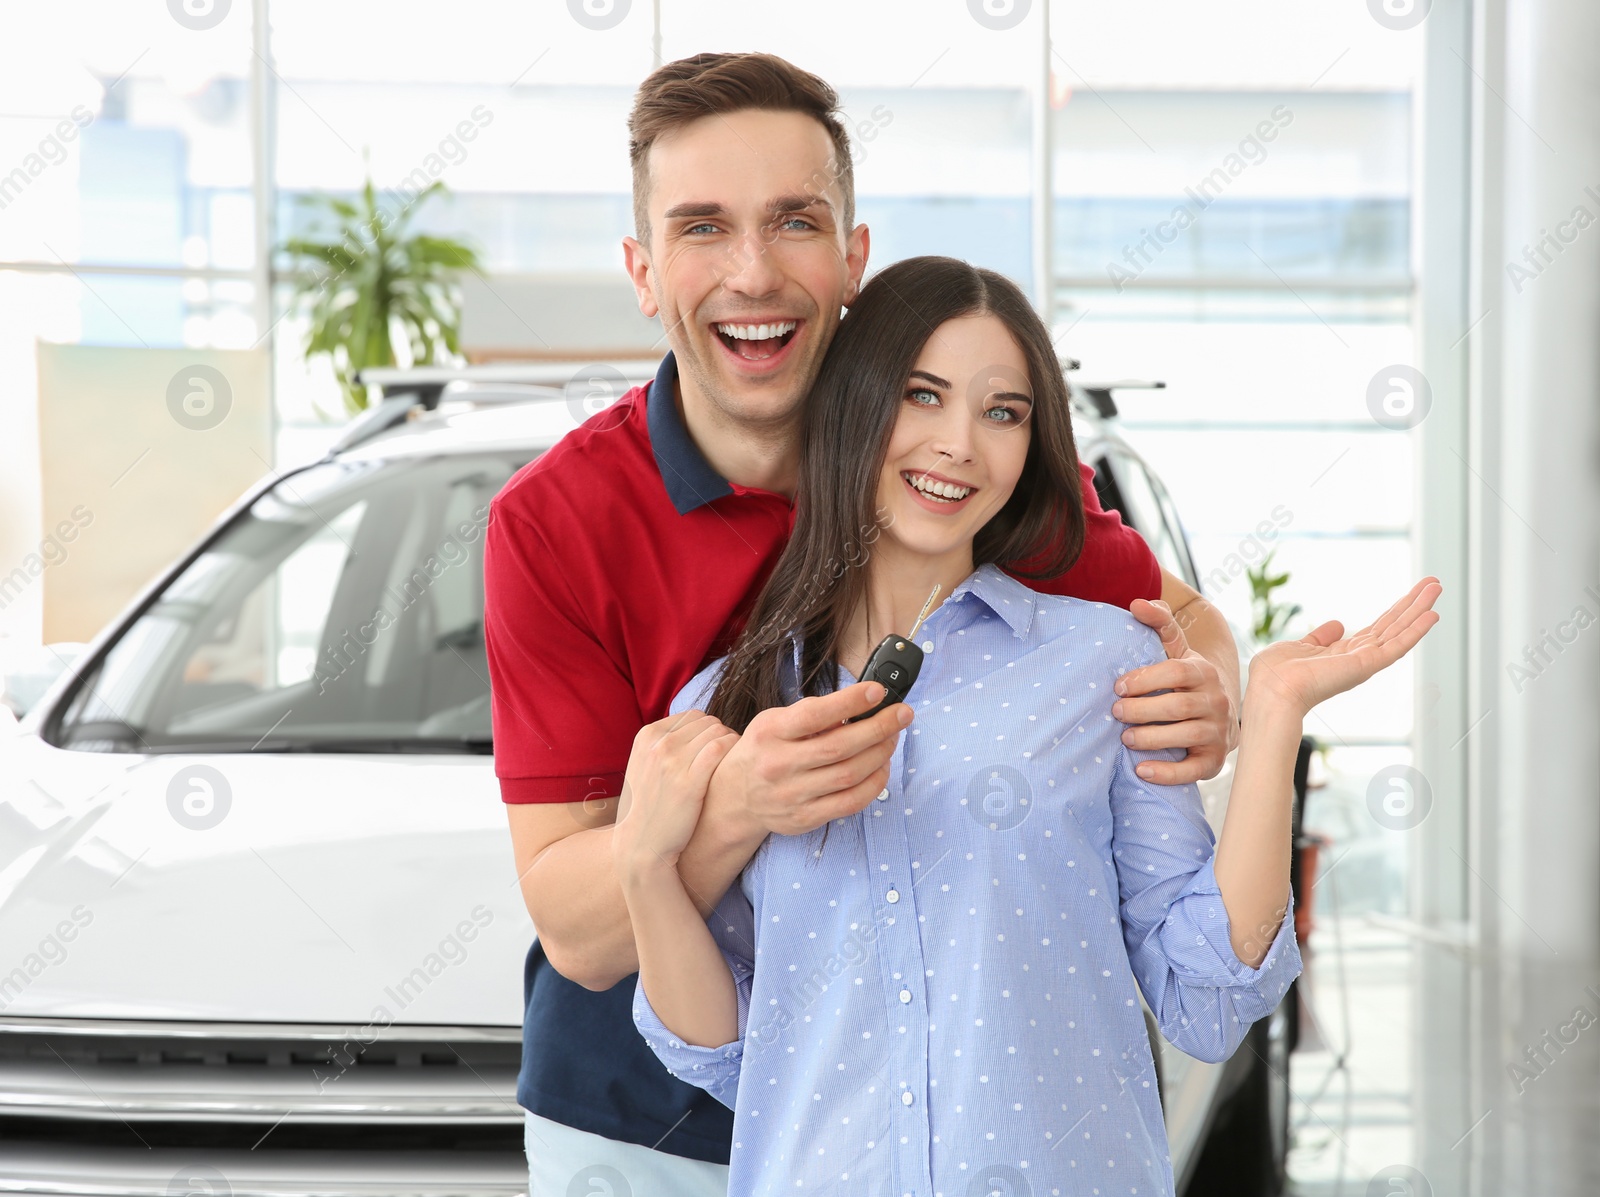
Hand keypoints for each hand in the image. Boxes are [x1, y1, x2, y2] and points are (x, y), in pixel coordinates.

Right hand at [612, 711, 737, 881]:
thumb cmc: (650, 806)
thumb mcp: (645, 765)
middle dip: (722, 736)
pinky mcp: (689, 782)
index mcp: (647, 736)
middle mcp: (658, 744)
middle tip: (727, 758)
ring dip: (731, 744)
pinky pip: (722, 748)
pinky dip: (734, 752)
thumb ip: (666, 743)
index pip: (693, 715)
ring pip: (718, 731)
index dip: (709, 730)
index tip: (714, 749)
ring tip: (733, 764)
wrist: (641, 844)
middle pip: (708, 721)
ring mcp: (672, 762)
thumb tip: (700, 727)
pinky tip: (736, 769)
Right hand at [706, 680, 912, 841]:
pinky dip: (874, 784)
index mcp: (770, 733)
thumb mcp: (774, 722)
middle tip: (902, 714)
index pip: (814, 715)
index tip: (877, 691)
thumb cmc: (763, 751)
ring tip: (893, 737)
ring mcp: (791, 796)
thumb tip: (860, 705)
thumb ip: (811, 714)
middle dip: (879, 728)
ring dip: (880, 754)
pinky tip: (882, 766)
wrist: (734, 797)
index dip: (849, 701)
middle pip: (839, 747)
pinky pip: (850, 803)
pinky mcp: (804, 819)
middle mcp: (778, 765)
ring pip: (849, 774)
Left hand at [1113, 598, 1237, 784]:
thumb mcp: (1177, 650)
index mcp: (1202, 671)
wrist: (1220, 714)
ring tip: (1125, 739)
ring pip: (1185, 735)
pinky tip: (1142, 770)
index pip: (1176, 672)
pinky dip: (1168, 772)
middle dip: (1143, 710)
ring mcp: (1217, 731)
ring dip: (1151, 738)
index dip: (1145, 679)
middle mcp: (1216, 700)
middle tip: (1115, 712)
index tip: (1118, 686)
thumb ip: (1160, 624)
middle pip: (1178, 706)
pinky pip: (1193, 769)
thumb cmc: (1186, 679)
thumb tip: (1136, 603)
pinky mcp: (1214, 760)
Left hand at [1245, 576, 1442, 716]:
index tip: (1412, 593)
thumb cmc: (1277, 675)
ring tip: (1437, 587)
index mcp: (1343, 654)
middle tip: (1434, 583)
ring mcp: (1365, 662)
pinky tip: (1432, 614)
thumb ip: (1320, 638)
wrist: (1272, 690)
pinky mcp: (1368, 664)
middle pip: (1394, 625)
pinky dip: (1416, 630)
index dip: (1395, 610)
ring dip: (1420, 609)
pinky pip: (1398, 645)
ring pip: (1400, 631)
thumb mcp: (1299, 647)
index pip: (1377, 628)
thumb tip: (1337, 624)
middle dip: (1414, 604)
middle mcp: (1358, 658)